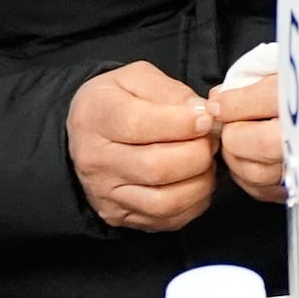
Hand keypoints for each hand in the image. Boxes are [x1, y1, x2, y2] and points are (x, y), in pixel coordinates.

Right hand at [64, 60, 219, 231]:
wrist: (88, 133)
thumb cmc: (118, 101)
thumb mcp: (136, 78)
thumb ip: (169, 91)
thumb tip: (200, 112)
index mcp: (95, 116)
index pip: (138, 125)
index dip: (181, 123)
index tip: (206, 118)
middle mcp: (95, 160)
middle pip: (155, 168)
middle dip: (197, 153)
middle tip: (210, 139)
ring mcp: (106, 193)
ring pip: (163, 201)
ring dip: (200, 181)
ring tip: (206, 160)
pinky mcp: (120, 216)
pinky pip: (167, 219)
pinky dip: (194, 202)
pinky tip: (196, 179)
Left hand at [217, 49, 298, 202]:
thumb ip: (259, 74)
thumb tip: (218, 99)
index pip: (263, 98)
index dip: (231, 101)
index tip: (220, 101)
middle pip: (255, 141)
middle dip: (232, 131)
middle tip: (229, 123)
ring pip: (254, 171)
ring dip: (235, 156)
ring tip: (237, 140)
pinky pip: (263, 190)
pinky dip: (248, 175)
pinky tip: (250, 158)